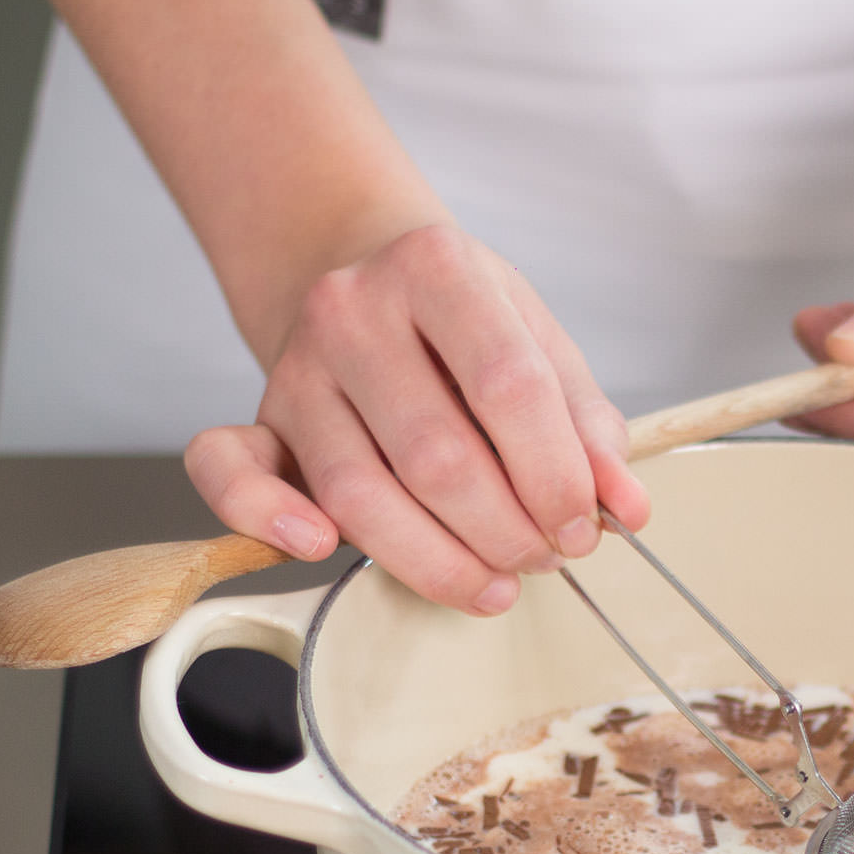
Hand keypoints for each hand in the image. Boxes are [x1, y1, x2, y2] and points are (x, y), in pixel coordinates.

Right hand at [183, 224, 650, 613]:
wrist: (362, 273)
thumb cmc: (465, 326)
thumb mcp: (541, 343)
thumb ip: (587, 425)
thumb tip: (625, 506)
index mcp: (438, 269)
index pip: (507, 384)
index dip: (554, 475)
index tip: (584, 528)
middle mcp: (353, 310)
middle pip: (435, 454)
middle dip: (504, 530)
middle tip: (543, 559)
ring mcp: (297, 365)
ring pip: (357, 491)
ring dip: (435, 560)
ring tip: (492, 585)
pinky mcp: (259, 417)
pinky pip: (228, 470)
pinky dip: (265, 518)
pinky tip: (321, 550)